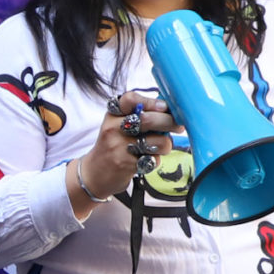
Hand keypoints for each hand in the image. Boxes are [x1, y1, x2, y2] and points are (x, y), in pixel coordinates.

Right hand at [73, 91, 176, 206]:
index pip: (130, 99)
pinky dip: (155, 160)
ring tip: (158, 147)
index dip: (151, 102)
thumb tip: (171, 110)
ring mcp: (119, 147)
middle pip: (149, 120)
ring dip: (166, 145)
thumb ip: (139, 115)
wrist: (94, 173)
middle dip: (170, 122)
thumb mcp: (117, 125)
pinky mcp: (126, 164)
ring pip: (158, 141)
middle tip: (179, 126)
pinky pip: (153, 159)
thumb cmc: (113, 146)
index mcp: (113, 115)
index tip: (164, 106)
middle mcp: (113, 128)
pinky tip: (145, 160)